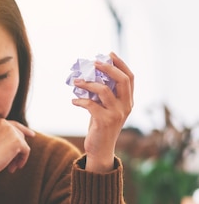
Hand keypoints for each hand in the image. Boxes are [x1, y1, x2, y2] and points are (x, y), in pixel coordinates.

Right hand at [0, 118, 34, 180]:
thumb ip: (3, 137)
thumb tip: (22, 140)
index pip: (13, 124)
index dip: (23, 130)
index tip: (32, 135)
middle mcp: (3, 122)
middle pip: (19, 135)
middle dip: (17, 150)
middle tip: (12, 164)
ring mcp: (11, 130)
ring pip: (23, 143)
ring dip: (18, 156)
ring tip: (11, 167)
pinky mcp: (17, 140)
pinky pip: (26, 150)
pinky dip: (22, 160)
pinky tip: (13, 167)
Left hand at [72, 52, 133, 172]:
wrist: (100, 149)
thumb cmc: (101, 126)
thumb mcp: (105, 108)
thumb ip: (103, 95)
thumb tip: (88, 76)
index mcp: (129, 101)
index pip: (130, 78)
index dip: (121, 64)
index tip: (109, 54)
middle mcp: (126, 106)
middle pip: (122, 80)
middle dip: (108, 68)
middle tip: (93, 62)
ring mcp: (117, 114)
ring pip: (104, 90)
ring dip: (88, 83)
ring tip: (76, 81)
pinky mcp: (104, 121)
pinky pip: (91, 104)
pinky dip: (80, 100)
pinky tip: (73, 100)